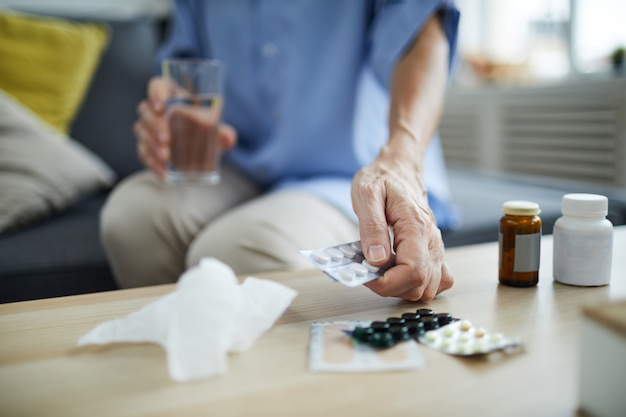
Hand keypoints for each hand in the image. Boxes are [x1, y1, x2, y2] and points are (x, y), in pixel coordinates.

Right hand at [133, 77, 236, 180]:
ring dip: (151, 145)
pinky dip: (153, 164)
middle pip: (145, 110)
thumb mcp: (216, 130)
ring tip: (166, 157)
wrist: (199, 150)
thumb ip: (223, 133)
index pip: (157, 86)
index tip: (162, 107)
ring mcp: (147, 128)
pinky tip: (164, 173)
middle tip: (166, 139)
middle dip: (154, 125)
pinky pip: (143, 153)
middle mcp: (155, 110)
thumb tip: (228, 138)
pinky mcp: (146, 147)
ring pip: (141, 131)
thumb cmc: (205, 130)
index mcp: (172, 96)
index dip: (155, 93)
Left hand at [351, 146, 452, 300]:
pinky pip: (437, 281)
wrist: (399, 169)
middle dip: (391, 287)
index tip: (366, 275)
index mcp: (416, 226)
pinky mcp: (434, 251)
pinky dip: (418, 285)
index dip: (387, 283)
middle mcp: (432, 239)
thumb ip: (372, 228)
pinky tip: (399, 273)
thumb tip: (376, 260)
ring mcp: (436, 247)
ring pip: (429, 289)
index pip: (413, 271)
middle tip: (369, 271)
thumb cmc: (382, 179)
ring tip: (382, 271)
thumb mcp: (367, 195)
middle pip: (421, 286)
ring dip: (403, 288)